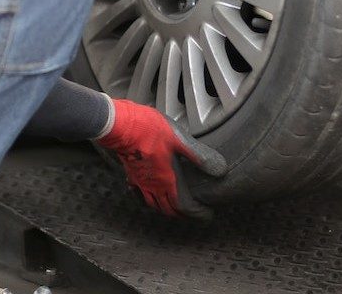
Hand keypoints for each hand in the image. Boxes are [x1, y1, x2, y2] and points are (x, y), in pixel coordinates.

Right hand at [96, 99, 227, 217]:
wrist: (121, 126)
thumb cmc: (149, 130)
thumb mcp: (180, 140)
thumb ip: (199, 156)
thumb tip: (220, 170)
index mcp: (167, 180)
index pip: (183, 207)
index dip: (197, 214)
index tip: (206, 216)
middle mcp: (153, 186)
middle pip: (168, 209)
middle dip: (182, 215)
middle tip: (192, 215)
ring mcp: (140, 181)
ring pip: (153, 204)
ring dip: (165, 209)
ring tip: (173, 208)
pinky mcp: (131, 174)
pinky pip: (139, 193)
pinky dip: (146, 198)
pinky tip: (147, 193)